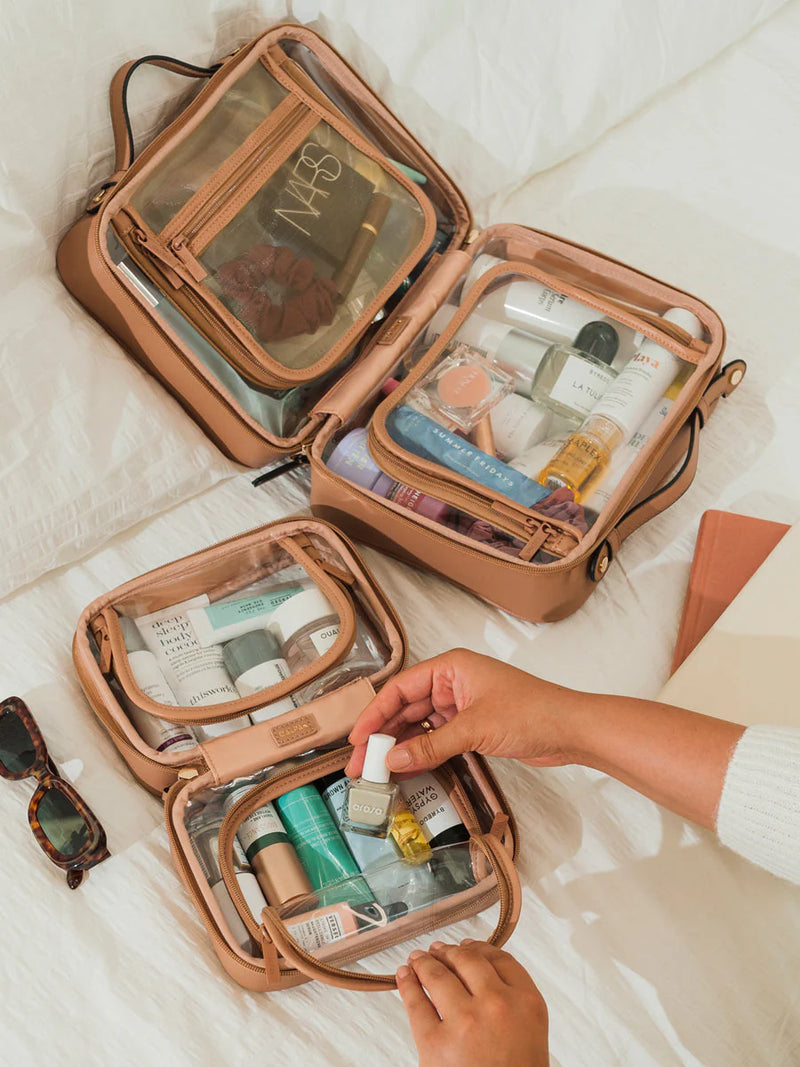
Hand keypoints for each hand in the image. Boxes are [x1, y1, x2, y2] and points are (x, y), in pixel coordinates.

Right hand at [346, 648, 587, 777]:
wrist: (571, 730)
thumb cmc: (532, 712)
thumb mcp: (475, 729)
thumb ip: (432, 746)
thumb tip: (393, 759)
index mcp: (451, 667)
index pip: (401, 688)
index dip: (375, 713)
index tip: (357, 738)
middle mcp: (452, 682)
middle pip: (406, 709)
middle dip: (382, 736)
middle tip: (360, 765)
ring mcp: (461, 705)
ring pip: (419, 727)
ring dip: (399, 748)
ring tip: (377, 773)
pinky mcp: (471, 726)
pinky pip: (436, 739)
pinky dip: (421, 754)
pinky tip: (405, 770)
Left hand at [397, 940, 548, 1066]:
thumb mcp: (530, 1033)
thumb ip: (512, 1000)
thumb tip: (479, 969)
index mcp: (527, 1003)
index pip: (500, 960)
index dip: (481, 948)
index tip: (469, 946)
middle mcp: (497, 1004)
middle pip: (468, 961)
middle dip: (449, 952)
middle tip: (438, 949)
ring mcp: (464, 1020)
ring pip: (438, 975)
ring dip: (424, 962)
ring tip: (417, 960)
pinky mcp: (435, 1042)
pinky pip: (416, 1002)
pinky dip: (407, 984)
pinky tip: (403, 976)